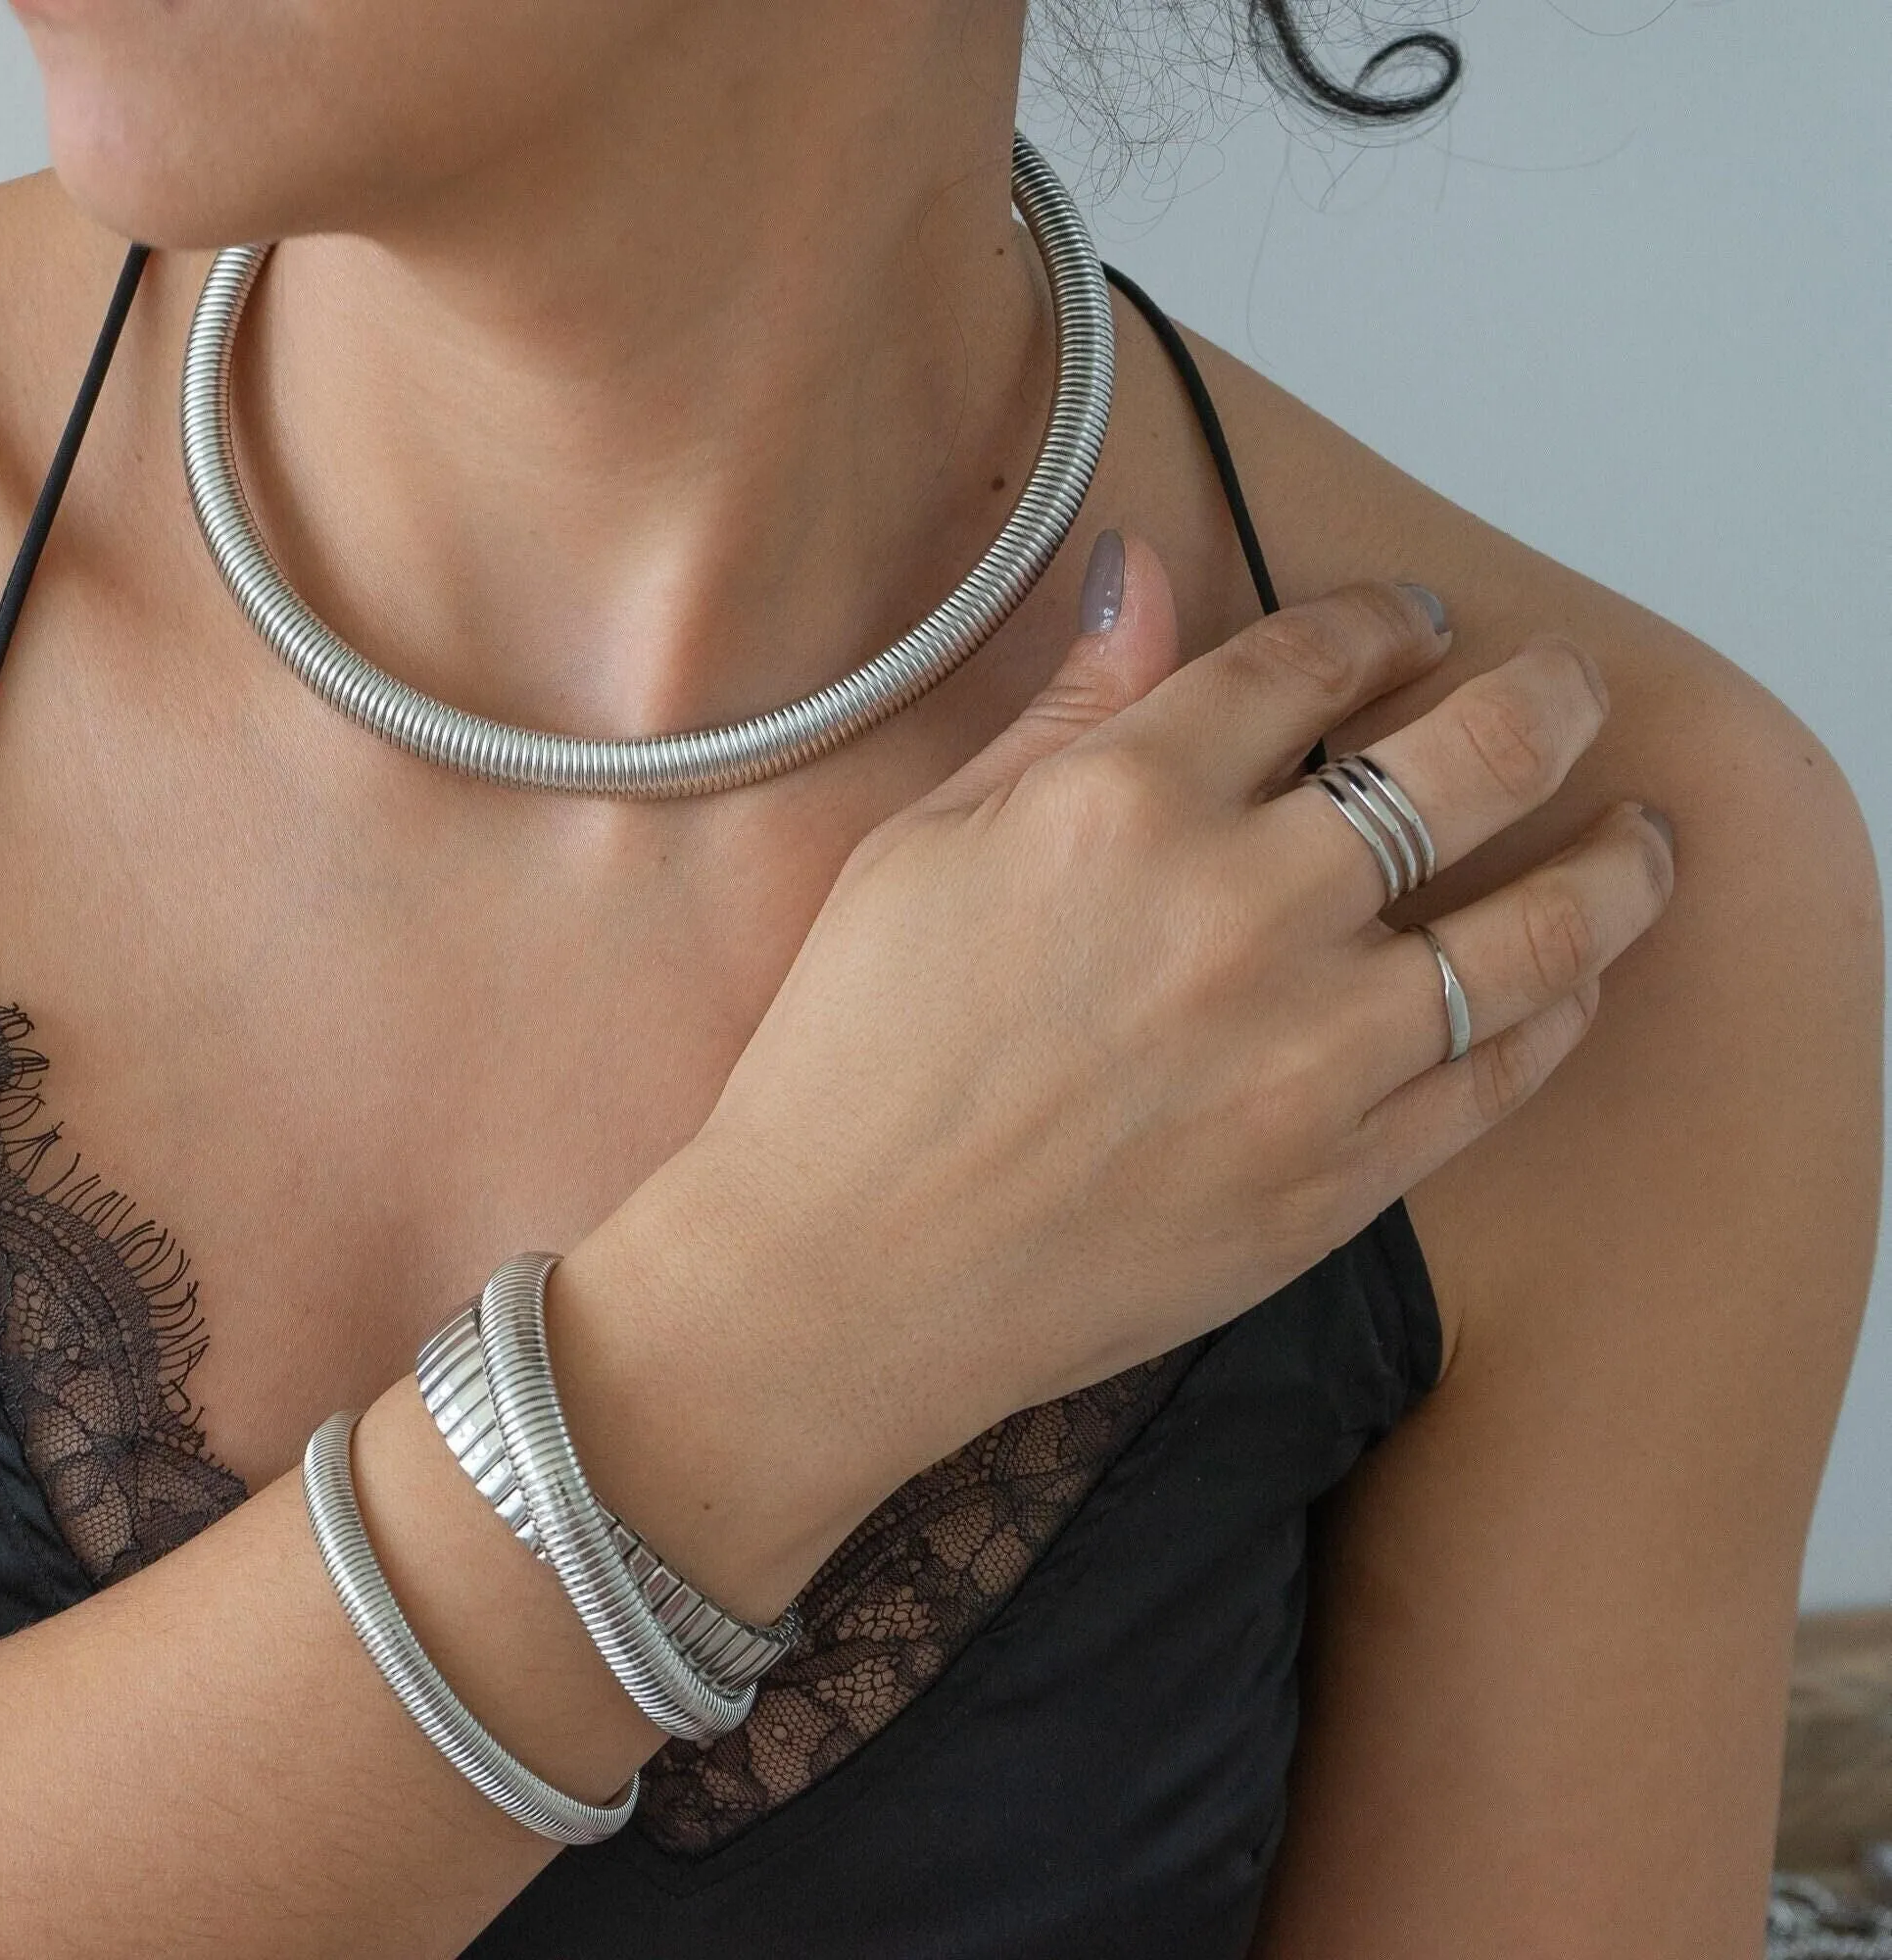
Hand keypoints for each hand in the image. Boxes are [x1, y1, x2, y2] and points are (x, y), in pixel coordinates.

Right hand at [558, 535, 1675, 1591]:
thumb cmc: (854, 1056)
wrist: (842, 1279)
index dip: (1379, 622)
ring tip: (1644, 839)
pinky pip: (1501, 1074)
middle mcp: (1242, 911)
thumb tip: (1148, 573)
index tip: (1410, 623)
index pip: (1306, 662)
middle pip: (1468, 762)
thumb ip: (1063, 709)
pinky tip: (1571, 981)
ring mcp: (1308, 1054)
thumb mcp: (922, 844)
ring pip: (1534, 926)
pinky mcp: (1339, 1180)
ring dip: (1615, 863)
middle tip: (1569, 687)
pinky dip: (1557, 1010)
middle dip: (1545, 699)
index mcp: (1122, 804)